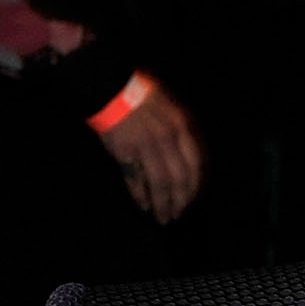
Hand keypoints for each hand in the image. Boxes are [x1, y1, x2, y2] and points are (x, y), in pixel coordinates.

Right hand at [97, 83, 202, 220]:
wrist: (110, 88)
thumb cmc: (139, 98)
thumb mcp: (168, 111)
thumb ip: (177, 136)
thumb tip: (184, 164)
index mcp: (180, 127)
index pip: (194, 163)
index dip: (193, 185)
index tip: (190, 199)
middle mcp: (167, 138)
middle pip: (179, 177)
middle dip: (180, 200)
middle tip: (177, 214)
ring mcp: (146, 145)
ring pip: (160, 182)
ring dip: (162, 203)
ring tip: (162, 217)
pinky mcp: (125, 151)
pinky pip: (136, 179)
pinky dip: (140, 195)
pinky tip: (143, 206)